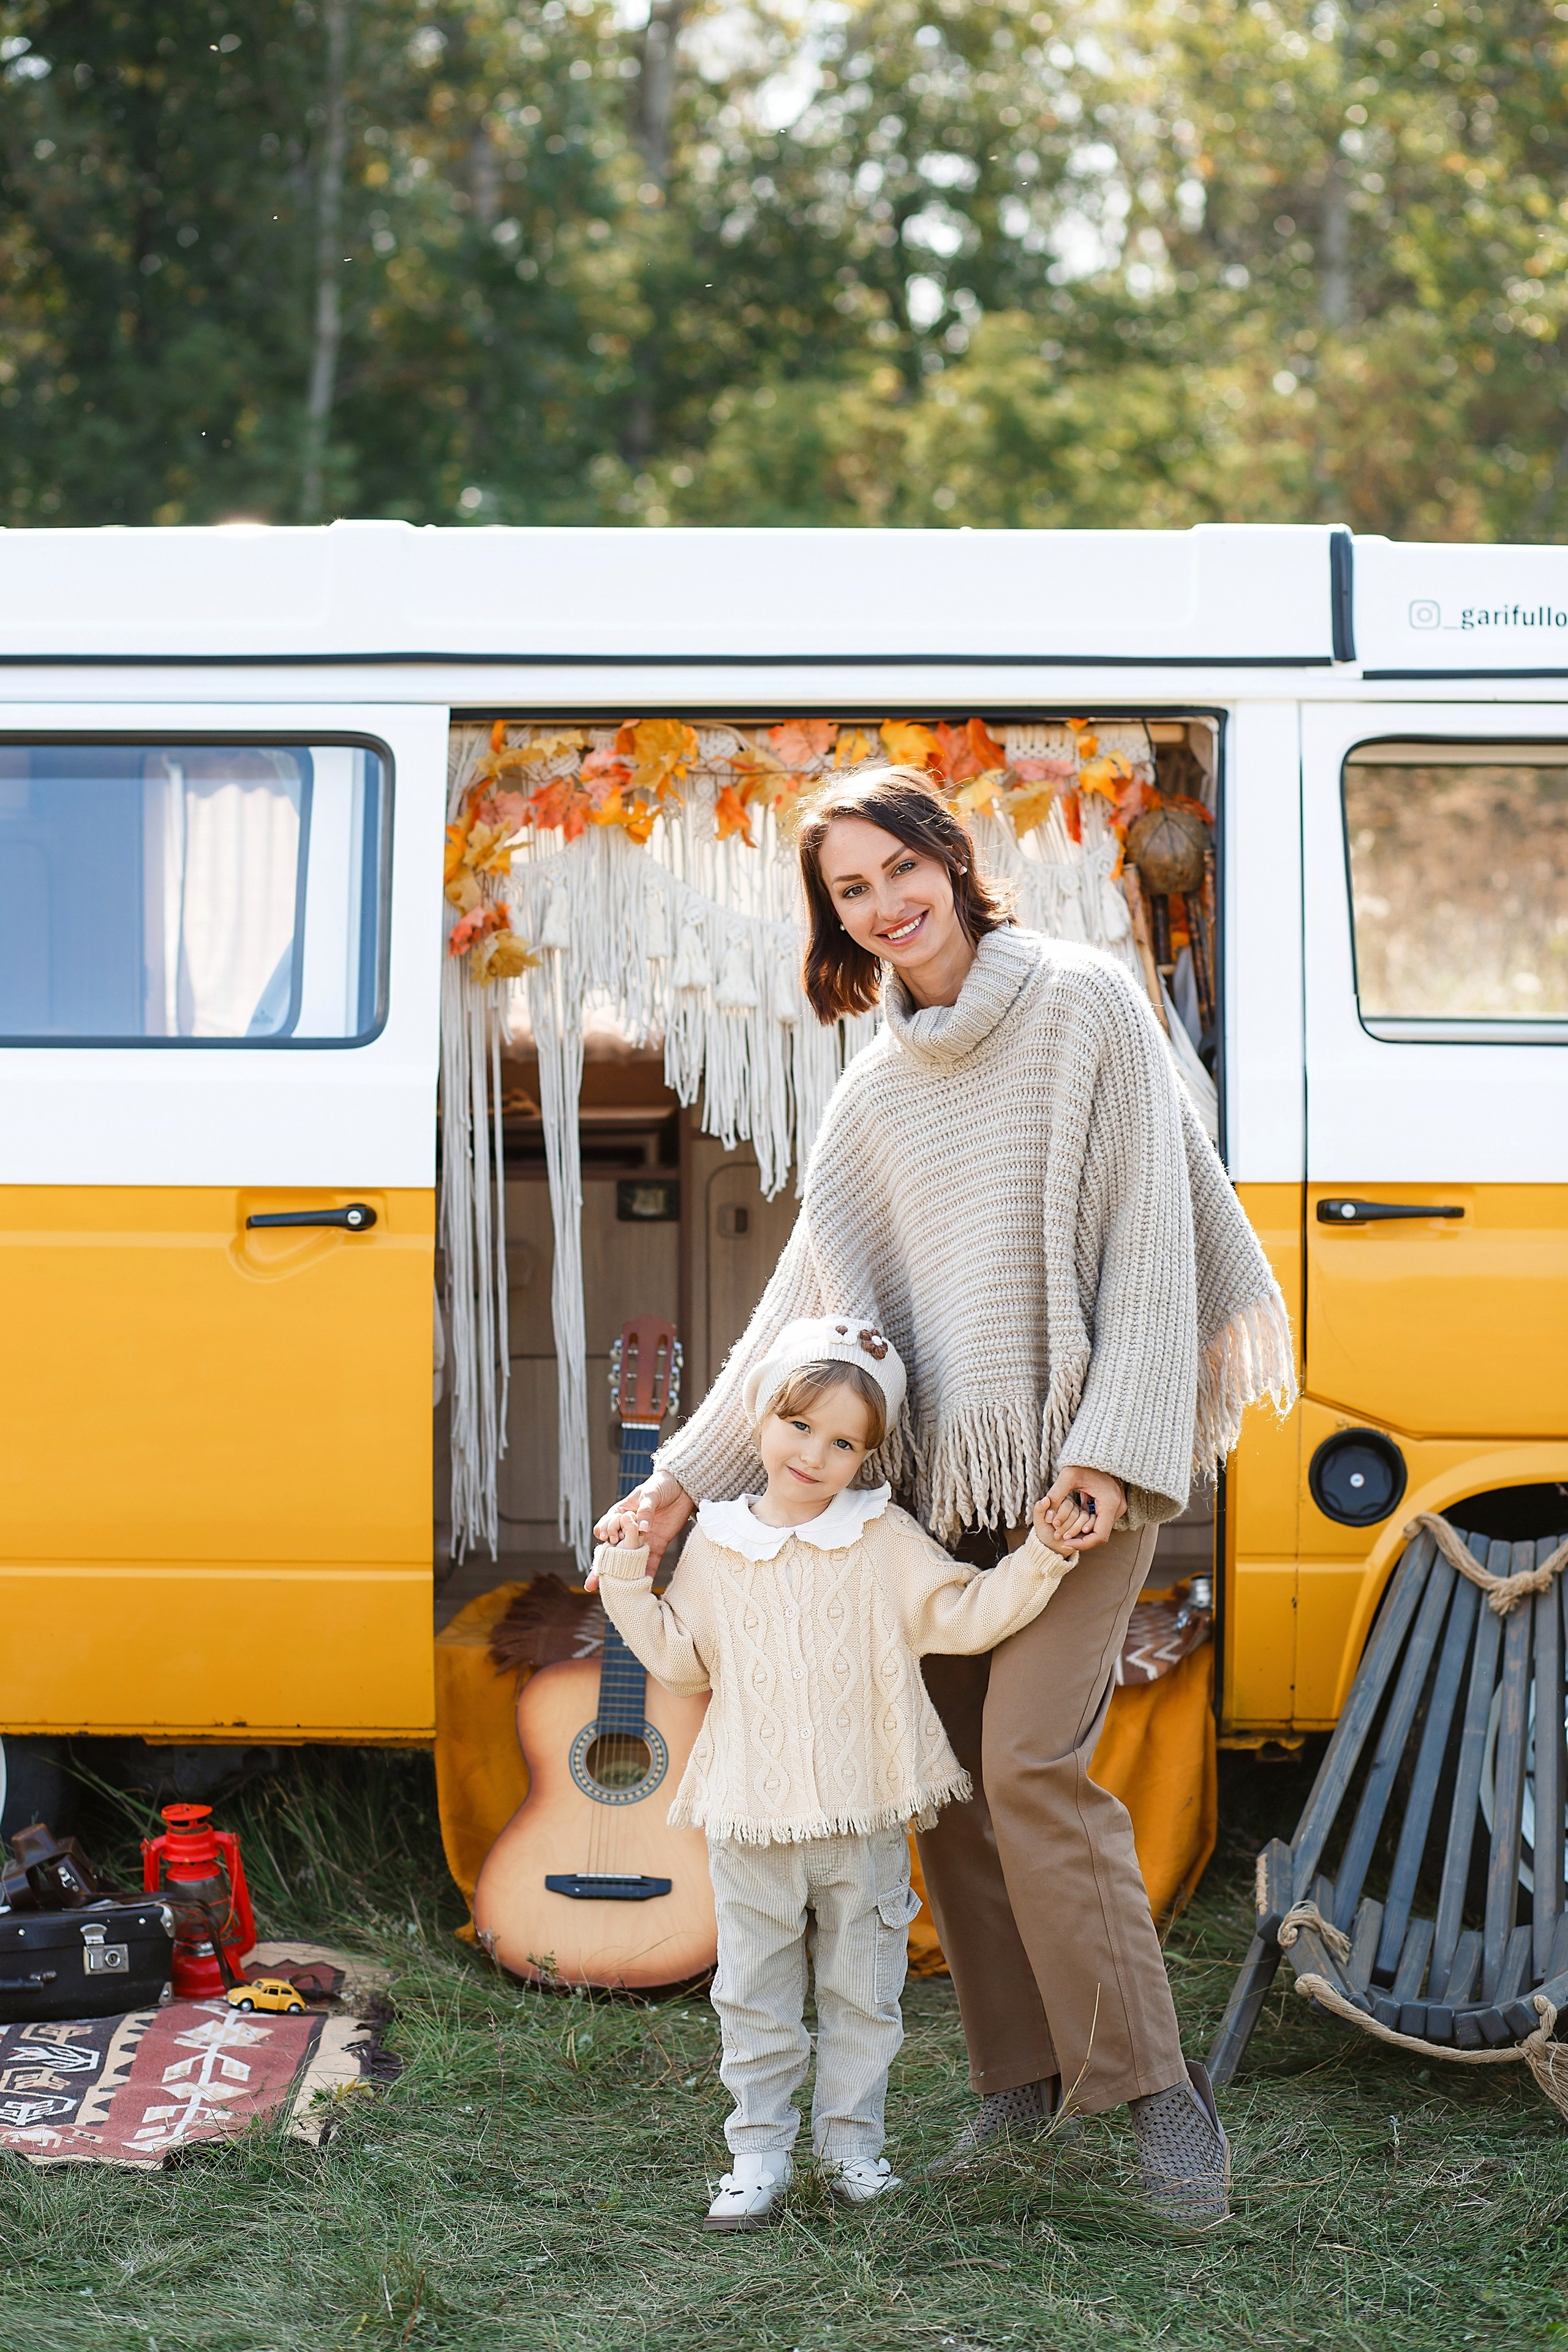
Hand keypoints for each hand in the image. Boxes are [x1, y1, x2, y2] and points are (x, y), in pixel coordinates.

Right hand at [587, 1472, 692, 1588]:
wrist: (683, 1487)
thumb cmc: (661, 1485)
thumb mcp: (651, 1493)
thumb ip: (645, 1510)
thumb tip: (641, 1528)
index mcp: (621, 1512)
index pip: (606, 1526)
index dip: (605, 1532)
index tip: (609, 1535)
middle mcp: (628, 1528)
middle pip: (612, 1547)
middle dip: (602, 1564)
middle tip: (595, 1579)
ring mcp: (642, 1539)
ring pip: (628, 1558)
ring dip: (620, 1574)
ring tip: (611, 1590)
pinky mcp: (657, 1544)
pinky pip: (650, 1561)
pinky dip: (646, 1573)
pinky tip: (642, 1585)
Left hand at [1040, 1466, 1125, 1554]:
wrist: (1099, 1450)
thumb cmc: (1084, 1460)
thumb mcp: (1068, 1475)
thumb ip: (1056, 1494)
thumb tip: (1047, 1514)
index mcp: (1110, 1504)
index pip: (1099, 1537)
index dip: (1082, 1544)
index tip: (1065, 1542)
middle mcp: (1118, 1508)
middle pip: (1100, 1535)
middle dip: (1081, 1540)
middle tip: (1062, 1538)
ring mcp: (1118, 1507)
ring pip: (1100, 1529)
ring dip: (1083, 1533)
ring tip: (1064, 1531)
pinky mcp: (1113, 1504)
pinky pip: (1101, 1520)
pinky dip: (1087, 1524)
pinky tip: (1072, 1522)